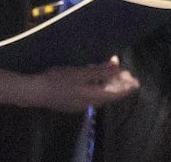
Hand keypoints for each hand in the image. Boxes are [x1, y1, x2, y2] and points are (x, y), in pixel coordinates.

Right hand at [0, 58, 139, 111]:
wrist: (34, 92)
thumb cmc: (58, 81)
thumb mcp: (81, 73)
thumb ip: (100, 71)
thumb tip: (117, 67)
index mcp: (92, 97)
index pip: (115, 94)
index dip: (127, 87)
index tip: (136, 81)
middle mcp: (88, 103)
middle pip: (108, 94)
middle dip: (119, 84)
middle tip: (127, 73)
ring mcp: (79, 103)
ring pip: (99, 93)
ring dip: (108, 83)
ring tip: (113, 72)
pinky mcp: (71, 101)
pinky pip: (90, 93)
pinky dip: (97, 84)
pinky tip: (95, 76)